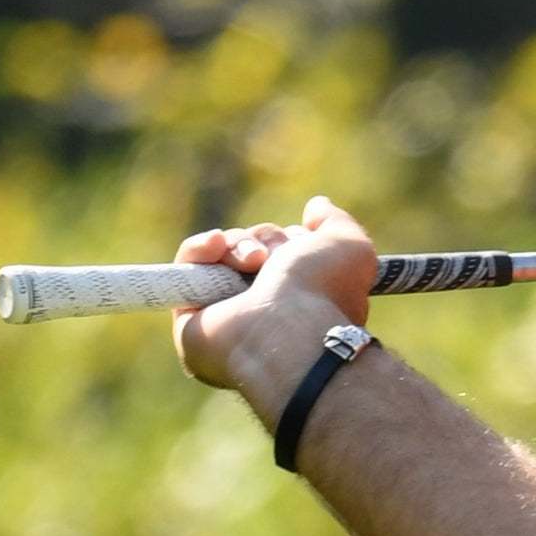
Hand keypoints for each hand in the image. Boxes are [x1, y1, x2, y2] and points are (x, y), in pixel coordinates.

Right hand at [172, 197, 376, 398]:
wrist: (286, 329)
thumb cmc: (322, 291)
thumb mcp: (349, 247)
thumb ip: (336, 222)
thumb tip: (316, 206)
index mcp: (307, 301)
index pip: (288, 253)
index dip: (293, 240)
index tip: (304, 244)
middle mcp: (269, 311)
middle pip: (254, 249)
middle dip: (265, 240)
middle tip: (273, 259)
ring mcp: (229, 317)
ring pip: (221, 255)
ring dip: (237, 245)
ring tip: (254, 262)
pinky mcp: (191, 321)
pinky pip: (186, 269)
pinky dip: (198, 249)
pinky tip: (215, 246)